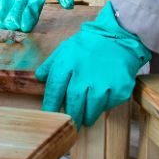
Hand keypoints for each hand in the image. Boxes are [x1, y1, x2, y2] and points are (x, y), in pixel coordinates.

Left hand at [35, 3, 150, 127]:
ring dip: (86, 116)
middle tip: (70, 121)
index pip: (55, 90)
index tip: (50, 113)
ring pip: (91, 110)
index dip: (51, 104)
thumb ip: (51, 64)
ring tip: (84, 117)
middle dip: (70, 115)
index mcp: (68, 64)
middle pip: (73, 104)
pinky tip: (100, 101)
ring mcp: (103, 83)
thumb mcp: (65, 49)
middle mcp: (85, 75)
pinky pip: (107, 106)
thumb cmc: (88, 45)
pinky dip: (102, 107)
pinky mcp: (119, 89)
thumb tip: (39, 77)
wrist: (118, 38)